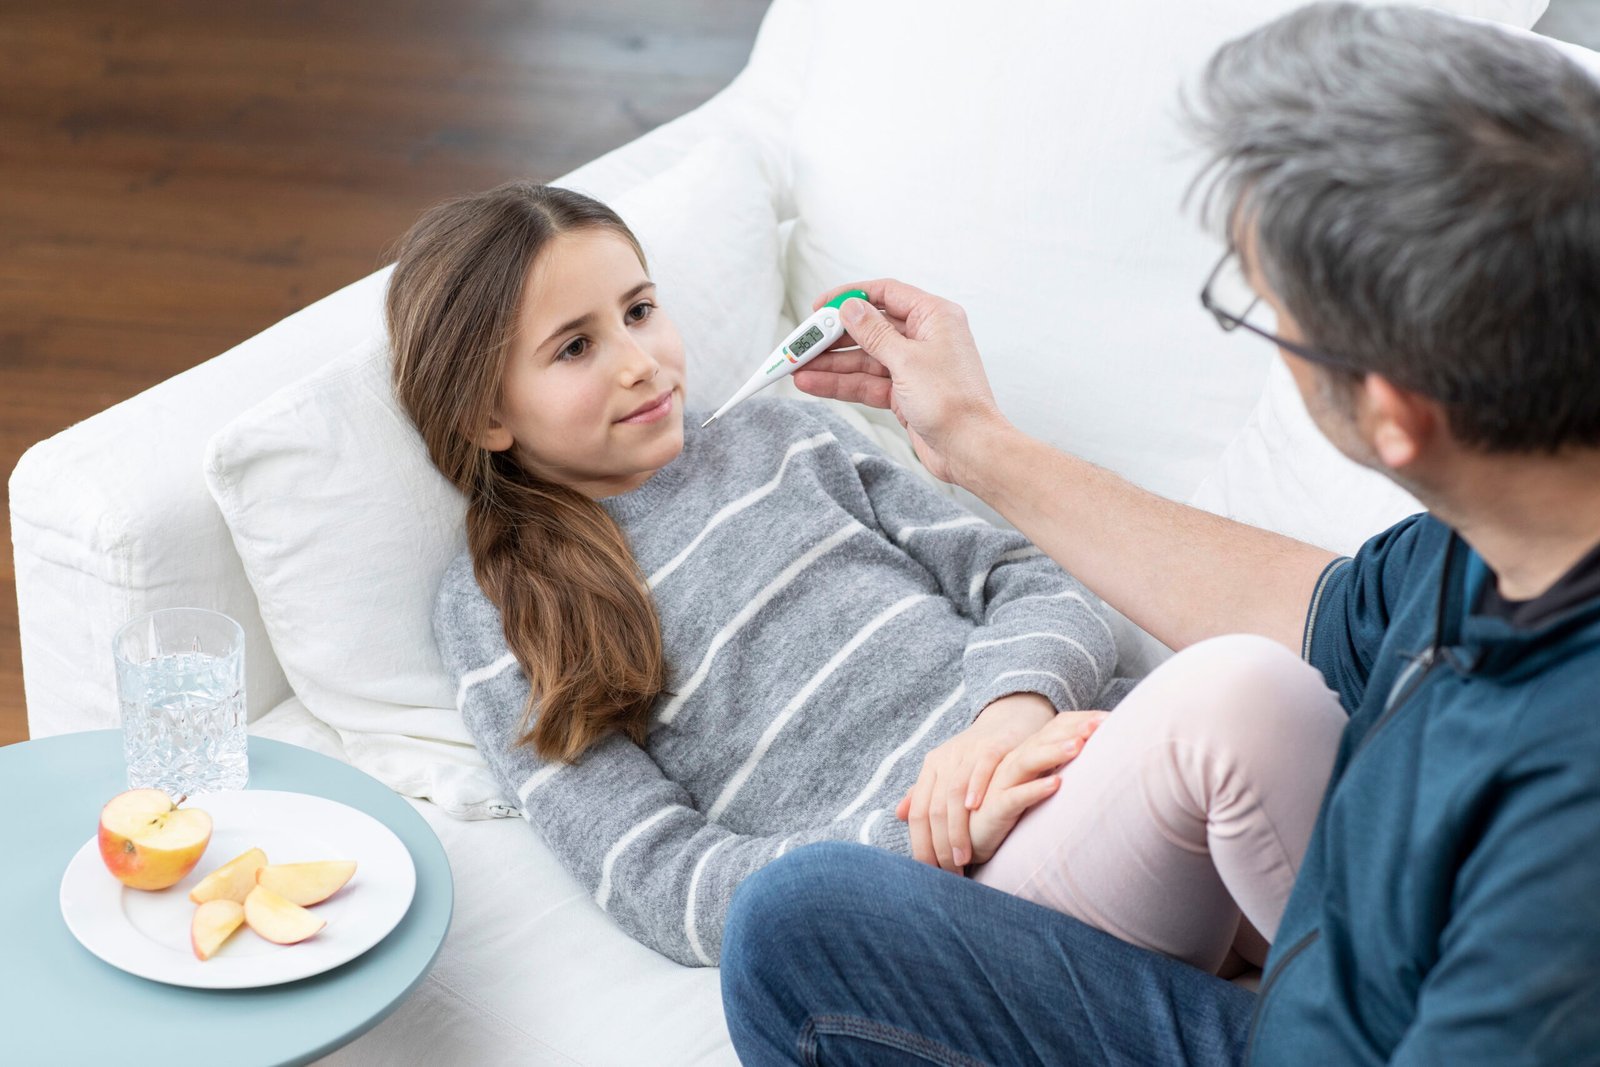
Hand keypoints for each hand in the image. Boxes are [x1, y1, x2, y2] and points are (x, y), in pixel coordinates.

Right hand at [791, 278, 1008, 484]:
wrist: (970, 450)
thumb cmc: (952, 402)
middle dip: (833, 337)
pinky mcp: (904, 393)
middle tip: (801, 344)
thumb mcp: (907, 360)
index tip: (819, 307)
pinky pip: (866, 382)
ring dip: (831, 364)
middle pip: (869, 328)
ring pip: (864, 359)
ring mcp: (912, 366)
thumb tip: (849, 308)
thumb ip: (874, 332)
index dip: (849, 297)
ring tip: (797, 368)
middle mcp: (924, 337)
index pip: (885, 294)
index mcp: (934, 316)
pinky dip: (841, 383)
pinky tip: (813, 383)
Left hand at [895, 693, 1054, 873]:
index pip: (919, 812)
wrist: (1010, 719)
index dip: (921, 844)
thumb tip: (899, 815)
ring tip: (963, 857)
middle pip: (933, 808)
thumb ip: (925, 793)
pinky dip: (976, 789)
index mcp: (931, 768)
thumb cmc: (979, 755)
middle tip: (949, 874)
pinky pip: (981, 769)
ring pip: (953, 794)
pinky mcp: (992, 747)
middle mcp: (945, 760)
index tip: (930, 872)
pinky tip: (976, 811)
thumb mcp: (949, 772)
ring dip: (956, 830)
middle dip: (939, 845)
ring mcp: (967, 753)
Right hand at [967, 710, 1107, 866]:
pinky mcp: (997, 808)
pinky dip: (1035, 790)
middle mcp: (1015, 763)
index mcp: (1028, 754)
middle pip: (1044, 739)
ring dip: (1053, 753)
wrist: (977, 836)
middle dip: (1072, 730)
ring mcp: (1004, 784)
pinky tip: (1055, 784)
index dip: (1080, 722)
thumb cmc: (1015, 808)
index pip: (1054, 729)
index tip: (1109, 718)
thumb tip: (1104, 760)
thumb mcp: (1040, 783)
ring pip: (1028, 762)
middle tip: (1100, 724)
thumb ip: (1063, 768)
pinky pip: (1015, 797)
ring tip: (1078, 746)